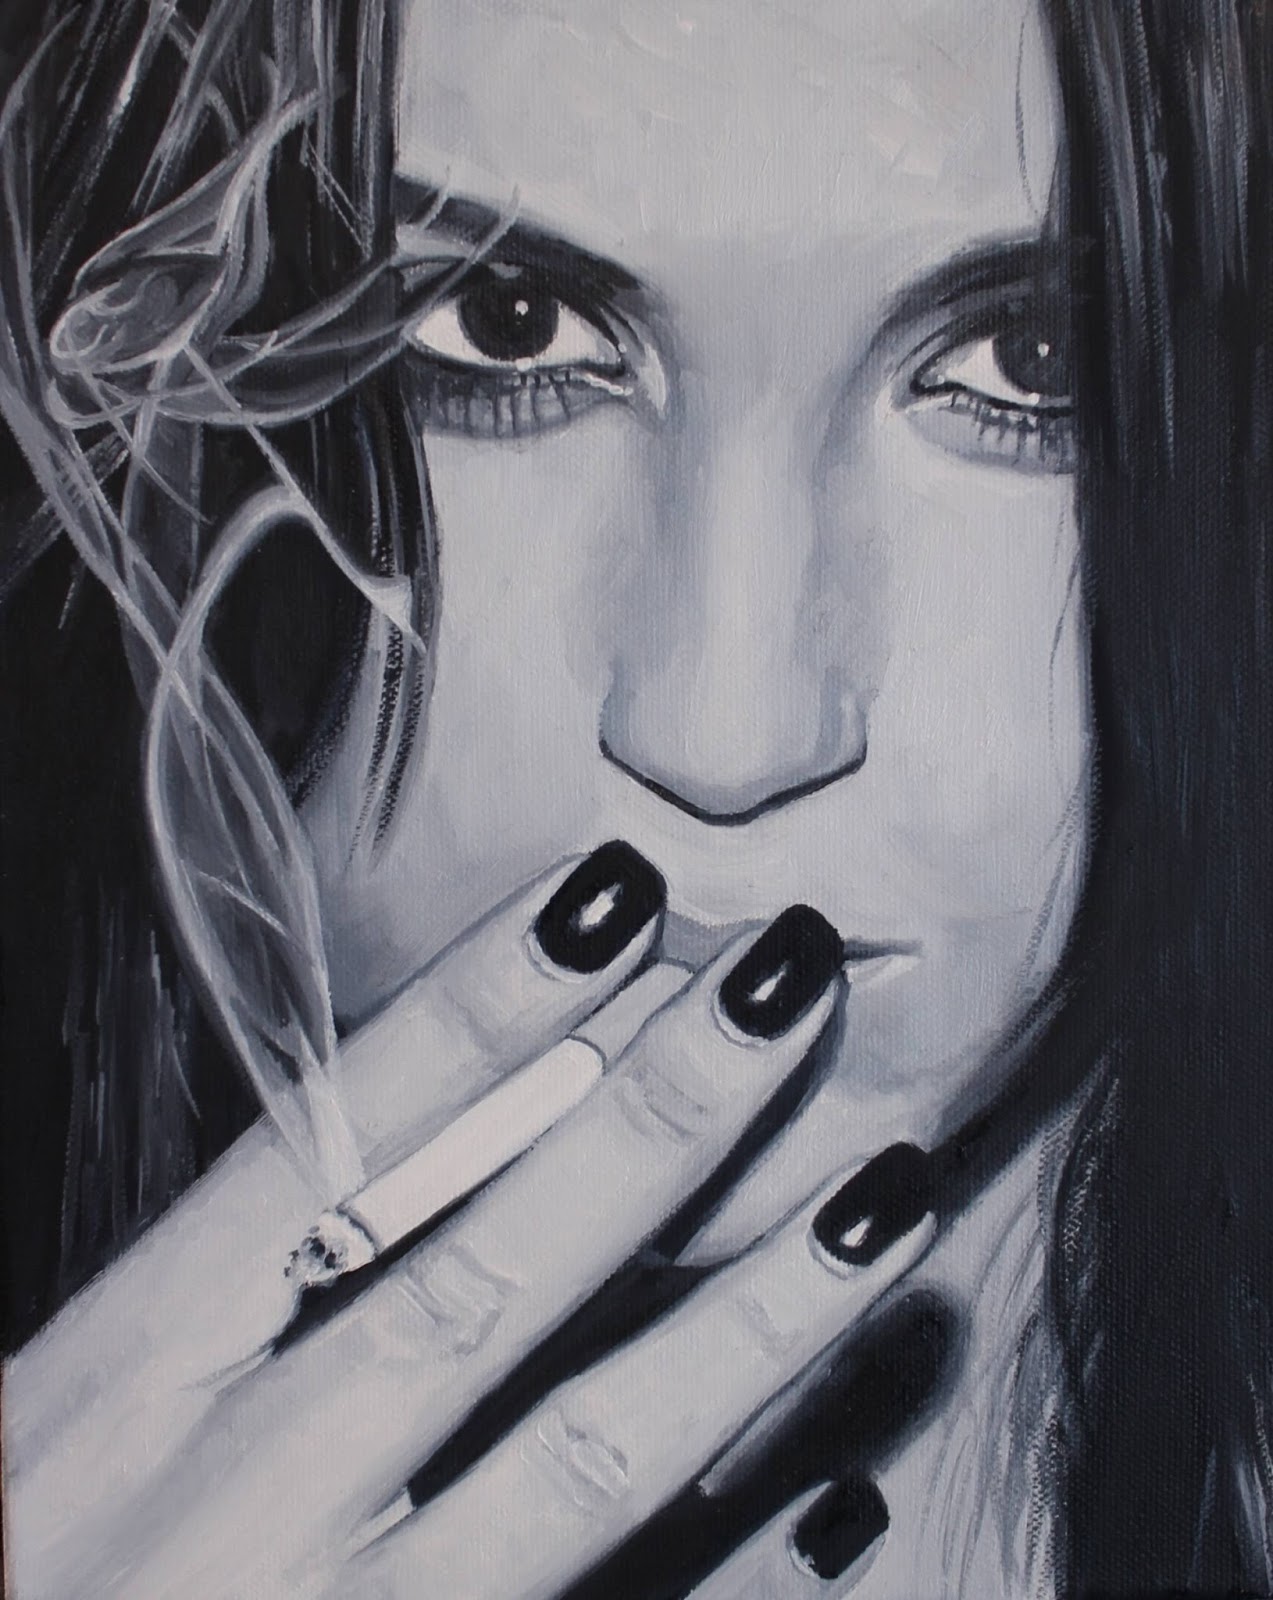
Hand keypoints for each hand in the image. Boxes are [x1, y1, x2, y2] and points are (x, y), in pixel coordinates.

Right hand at [5, 845, 932, 1598]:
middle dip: (654, 1125)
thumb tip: (395, 1126)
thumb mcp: (80, 1410)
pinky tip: (842, 1494)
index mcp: (116, 1385)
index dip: (480, 1014)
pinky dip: (737, 1577)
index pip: (324, 1159)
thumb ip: (227, 1293)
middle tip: (793, 976)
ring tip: (888, 1195)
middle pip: (481, 1279)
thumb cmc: (42, 1549)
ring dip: (753, 1326)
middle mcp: (236, 1497)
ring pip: (585, 1462)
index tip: (614, 893)